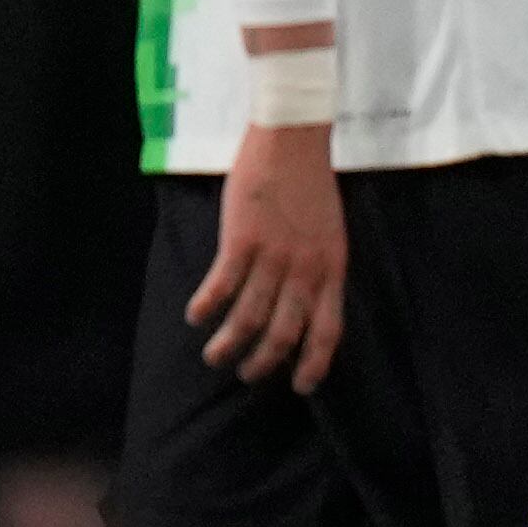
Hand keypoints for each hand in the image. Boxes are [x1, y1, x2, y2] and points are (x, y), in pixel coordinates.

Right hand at [191, 117, 344, 389]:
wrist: (292, 140)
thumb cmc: (309, 182)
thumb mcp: (328, 231)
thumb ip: (318, 266)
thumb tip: (300, 300)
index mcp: (332, 268)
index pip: (327, 330)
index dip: (314, 364)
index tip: (300, 386)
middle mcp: (306, 270)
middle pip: (285, 333)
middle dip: (264, 362)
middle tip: (246, 373)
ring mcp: (274, 257)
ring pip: (249, 318)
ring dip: (229, 343)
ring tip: (214, 356)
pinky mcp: (242, 241)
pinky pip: (222, 287)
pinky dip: (207, 307)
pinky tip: (195, 315)